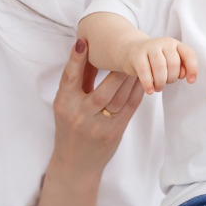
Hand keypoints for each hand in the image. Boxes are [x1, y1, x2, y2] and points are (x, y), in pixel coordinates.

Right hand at [50, 39, 145, 174]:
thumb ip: (77, 82)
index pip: (70, 78)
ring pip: (118, 97)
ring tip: (139, 63)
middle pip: (102, 89)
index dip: (76, 59)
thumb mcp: (65, 105)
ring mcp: (98, 126)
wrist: (76, 163)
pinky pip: (129, 107)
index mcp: (64, 104)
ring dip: (130, 79)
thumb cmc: (70, 128)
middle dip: (116, 71)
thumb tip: (85, 51)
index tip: (83, 41)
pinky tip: (142, 80)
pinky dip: (136, 92)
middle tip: (127, 53)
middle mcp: (80, 115)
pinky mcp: (114, 133)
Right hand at [119, 35, 197, 93]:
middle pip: (173, 63)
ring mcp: (149, 47)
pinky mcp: (137, 55)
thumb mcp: (169, 60)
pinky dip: (149, 84)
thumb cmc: (154, 59)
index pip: (188, 54)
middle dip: (172, 78)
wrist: (130, 49)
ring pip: (160, 67)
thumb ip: (180, 67)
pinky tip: (149, 90)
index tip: (191, 81)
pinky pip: (145, 71)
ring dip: (160, 82)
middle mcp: (164, 43)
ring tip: (158, 88)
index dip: (192, 68)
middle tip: (166, 83)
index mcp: (175, 44)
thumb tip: (184, 75)